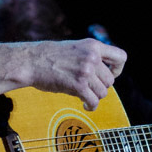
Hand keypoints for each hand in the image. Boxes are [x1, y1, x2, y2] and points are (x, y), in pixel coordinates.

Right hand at [0, 38, 126, 109]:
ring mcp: (85, 71)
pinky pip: (93, 101)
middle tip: (88, 88)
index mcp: (93, 45)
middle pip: (110, 80)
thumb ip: (90, 57)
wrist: (31, 61)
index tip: (109, 75)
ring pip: (103, 92)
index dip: (117, 69)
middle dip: (100, 87)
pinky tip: (85, 105)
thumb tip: (105, 75)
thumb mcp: (75, 48)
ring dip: (94, 97)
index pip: (121, 57)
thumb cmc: (50, 57)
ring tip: (85, 97)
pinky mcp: (78, 85)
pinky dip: (91, 106)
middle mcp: (92, 57)